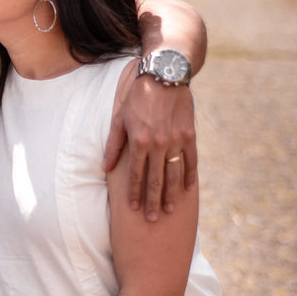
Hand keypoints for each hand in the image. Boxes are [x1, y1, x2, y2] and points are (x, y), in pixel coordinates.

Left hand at [103, 75, 197, 220]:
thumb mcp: (119, 119)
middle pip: (156, 179)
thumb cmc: (137, 97)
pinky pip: (191, 160)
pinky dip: (190, 175)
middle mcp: (158, 143)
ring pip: (174, 173)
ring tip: (169, 210)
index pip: (135, 174)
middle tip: (152, 219)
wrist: (165, 75)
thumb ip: (113, 145)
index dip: (134, 193)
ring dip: (171, 194)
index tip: (133, 209)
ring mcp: (176, 140)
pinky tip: (187, 189)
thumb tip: (105, 168)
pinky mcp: (190, 135)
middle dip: (152, 201)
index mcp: (139, 141)